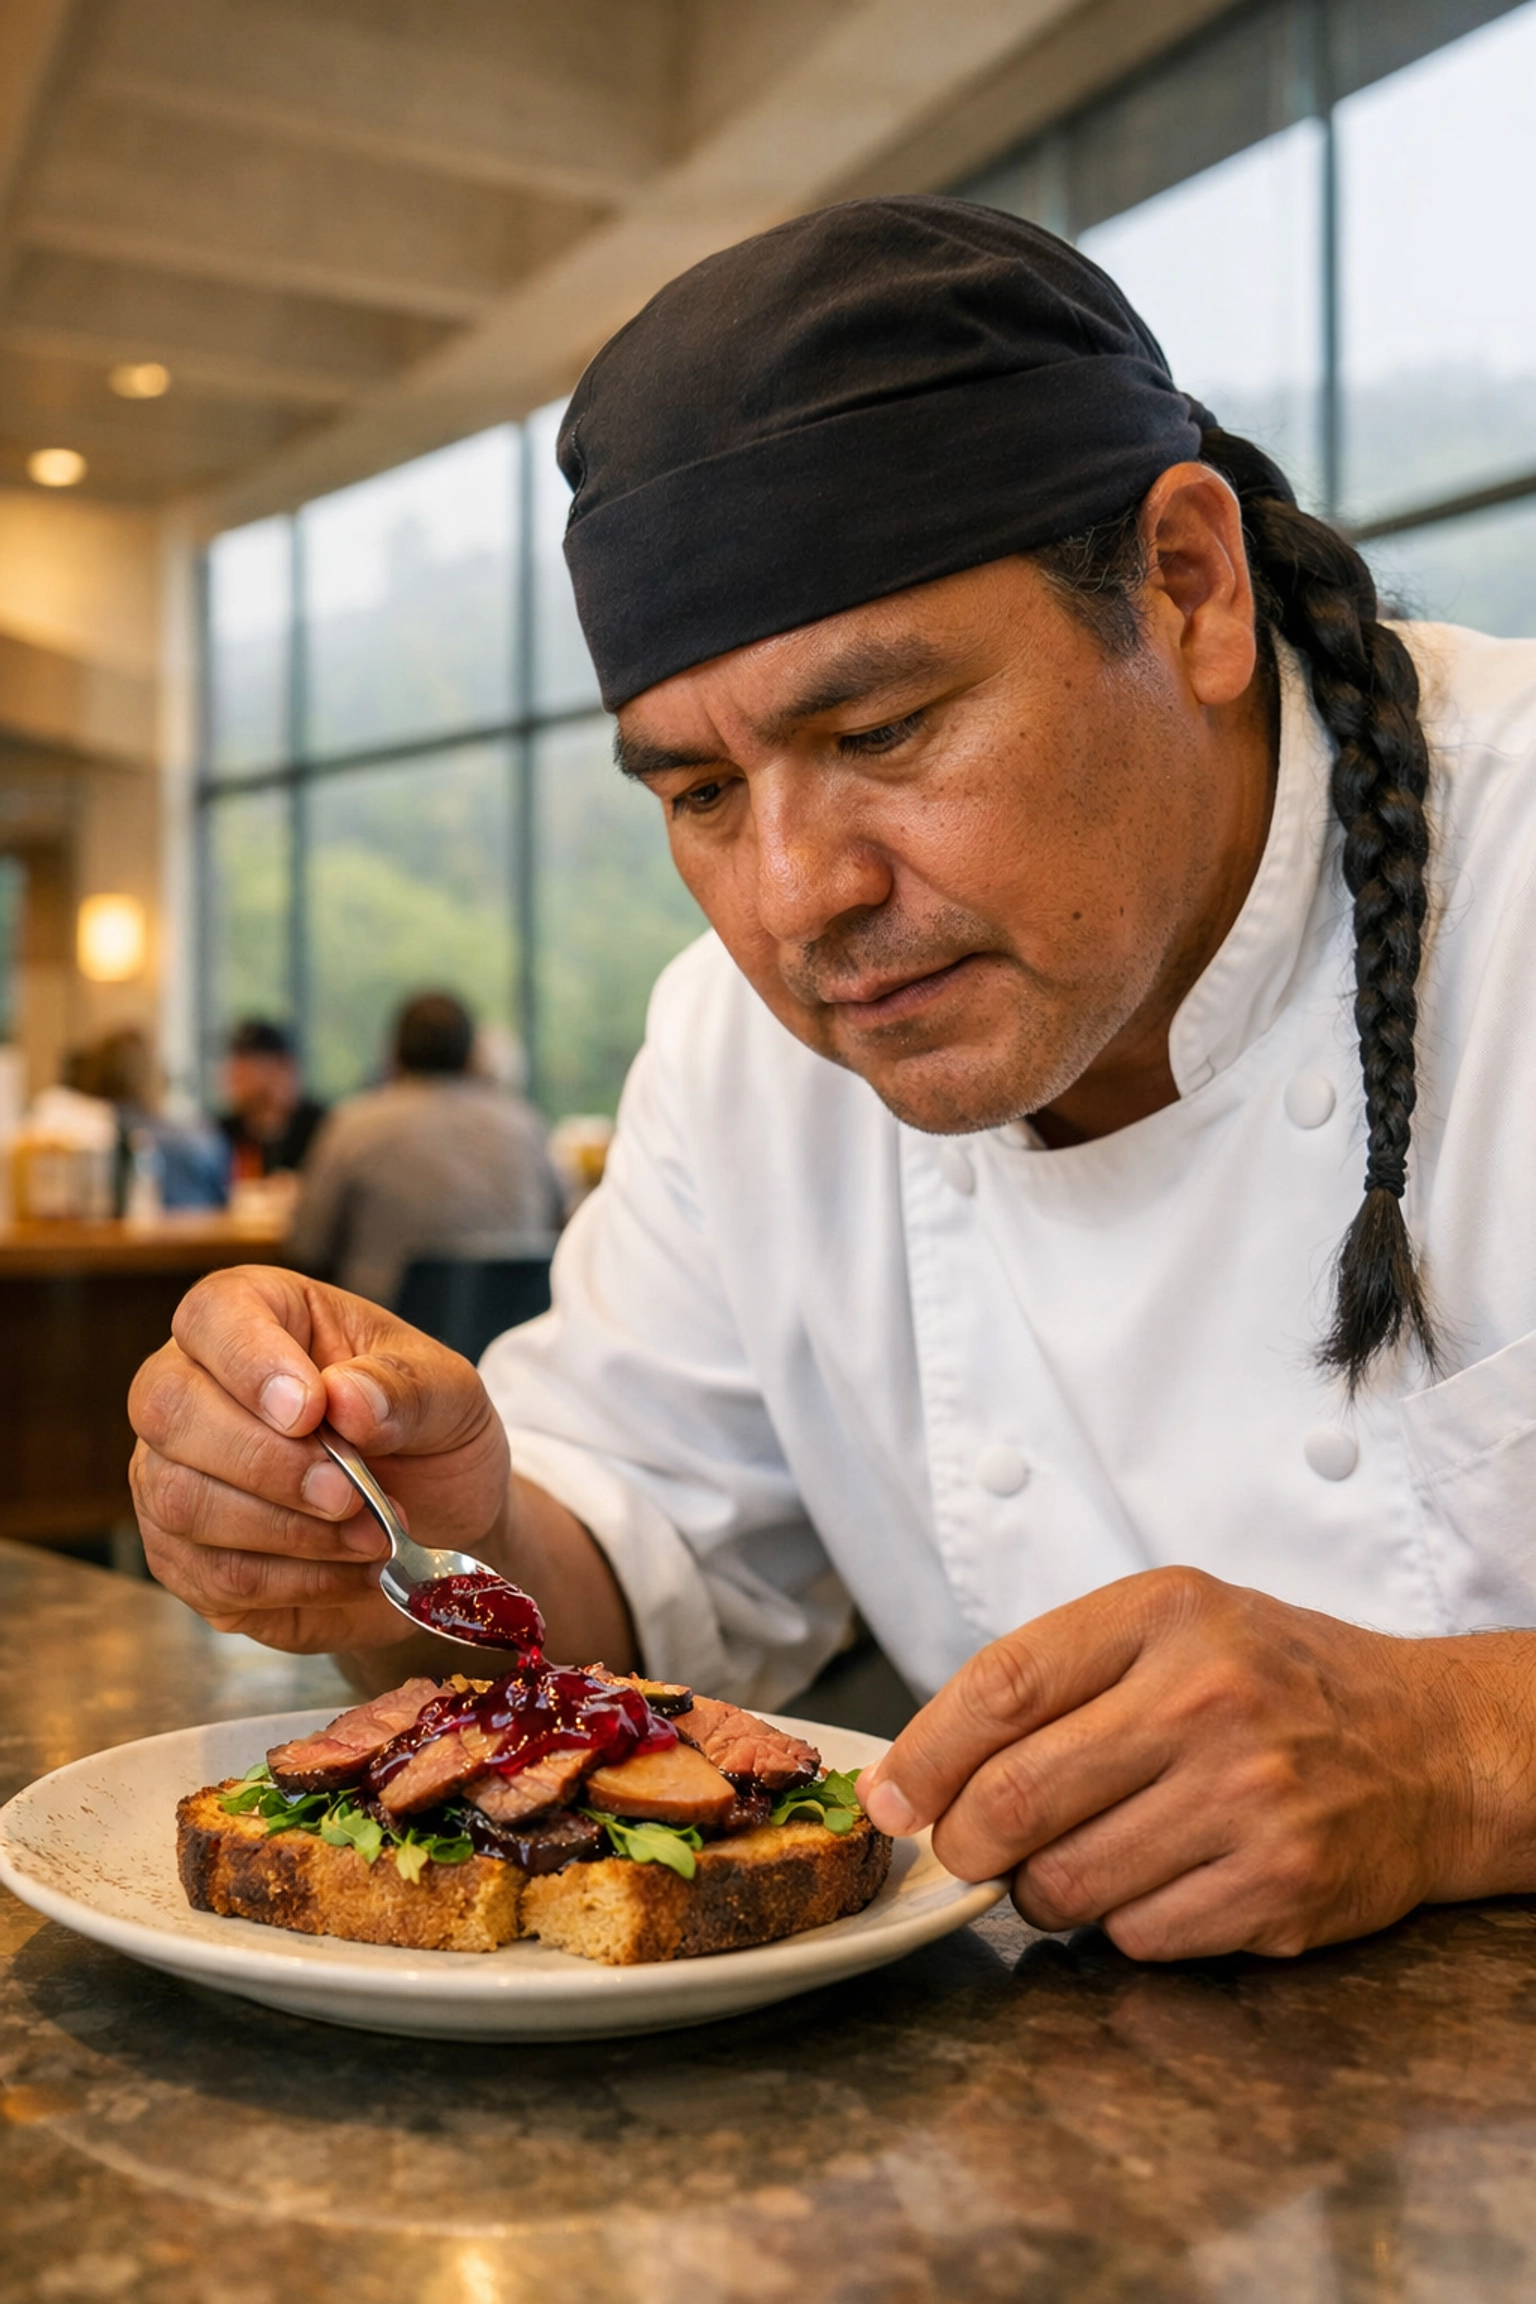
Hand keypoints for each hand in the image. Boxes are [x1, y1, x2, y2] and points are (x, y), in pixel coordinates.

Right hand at [129, 1266, 512, 1654]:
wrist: (442, 1521)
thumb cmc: (428, 1433)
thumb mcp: (450, 1394)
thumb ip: (405, 1389)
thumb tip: (347, 1400)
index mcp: (256, 1315)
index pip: (211, 1316)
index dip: (250, 1363)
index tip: (312, 1410)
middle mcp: (192, 1387)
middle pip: (171, 1412)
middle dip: (268, 1463)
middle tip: (350, 1492)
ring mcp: (172, 1474)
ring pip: (182, 1503)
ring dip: (290, 1531)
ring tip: (372, 1535)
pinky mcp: (185, 1558)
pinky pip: (214, 1575)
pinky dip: (296, 1581)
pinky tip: (352, 1569)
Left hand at [857, 1566, 1512, 1959]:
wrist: (1429, 1745)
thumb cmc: (1274, 1681)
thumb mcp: (1172, 1626)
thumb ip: (1054, 1676)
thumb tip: (918, 1769)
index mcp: (1165, 1616)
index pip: (1002, 1688)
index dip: (923, 1755)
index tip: (889, 1799)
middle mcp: (1206, 1701)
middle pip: (1017, 1797)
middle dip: (964, 1841)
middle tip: (965, 1848)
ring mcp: (1247, 1800)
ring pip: (1067, 1884)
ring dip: (1041, 1890)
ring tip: (1074, 1859)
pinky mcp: (1279, 1888)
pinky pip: (1136, 1935)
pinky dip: (1120, 1924)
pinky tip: (1155, 1880)